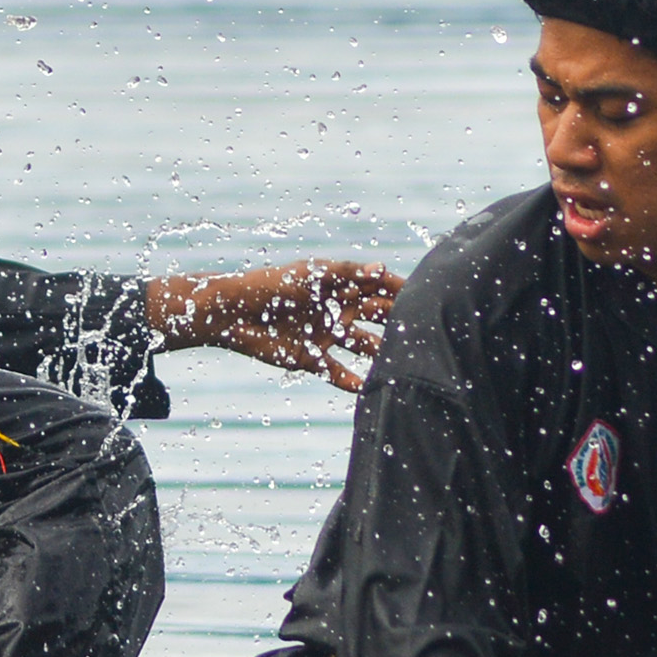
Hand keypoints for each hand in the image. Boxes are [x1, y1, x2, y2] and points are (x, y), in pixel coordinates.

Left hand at [140, 259, 398, 390]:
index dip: (399, 290)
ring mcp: (326, 334)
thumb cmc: (271, 285)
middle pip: (376, 316)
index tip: (425, 296)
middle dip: (397, 321)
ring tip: (400, 362)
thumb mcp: (311, 274)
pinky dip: (352, 380)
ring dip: (380, 353)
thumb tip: (382, 268)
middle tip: (421, 331)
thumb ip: (347, 272)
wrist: (231, 314)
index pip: (377, 286)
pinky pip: (338, 372)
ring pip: (362, 346)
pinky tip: (367, 388)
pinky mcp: (311, 358)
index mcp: (338, 285)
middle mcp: (337, 309)